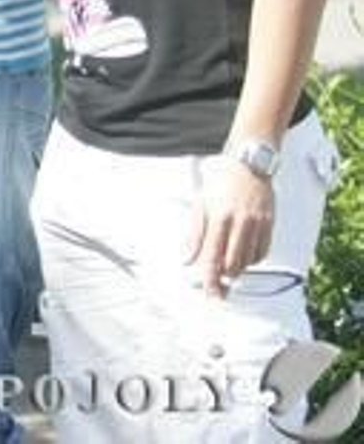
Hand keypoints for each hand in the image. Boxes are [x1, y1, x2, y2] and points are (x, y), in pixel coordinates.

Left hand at [186, 155, 274, 297]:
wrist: (248, 164)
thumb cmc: (221, 182)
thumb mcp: (200, 204)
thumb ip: (195, 234)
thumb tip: (188, 259)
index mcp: (218, 217)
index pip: (212, 256)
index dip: (210, 278)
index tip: (209, 293)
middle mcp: (239, 222)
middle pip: (232, 263)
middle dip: (224, 279)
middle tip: (218, 288)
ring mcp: (257, 224)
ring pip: (249, 260)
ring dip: (237, 270)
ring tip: (228, 269)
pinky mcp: (270, 223)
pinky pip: (263, 252)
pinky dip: (252, 260)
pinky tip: (243, 257)